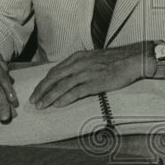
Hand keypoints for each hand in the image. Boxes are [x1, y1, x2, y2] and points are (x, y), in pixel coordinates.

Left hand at [30, 45, 151, 109]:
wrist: (132, 60)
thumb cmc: (114, 61)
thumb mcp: (92, 59)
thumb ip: (79, 66)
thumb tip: (68, 76)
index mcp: (77, 58)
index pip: (55, 71)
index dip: (43, 82)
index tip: (36, 91)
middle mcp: (78, 64)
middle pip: (54, 78)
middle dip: (41, 90)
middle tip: (33, 101)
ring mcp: (86, 73)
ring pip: (62, 86)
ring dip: (49, 97)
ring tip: (41, 105)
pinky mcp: (95, 83)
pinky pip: (76, 92)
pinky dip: (65, 98)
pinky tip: (57, 104)